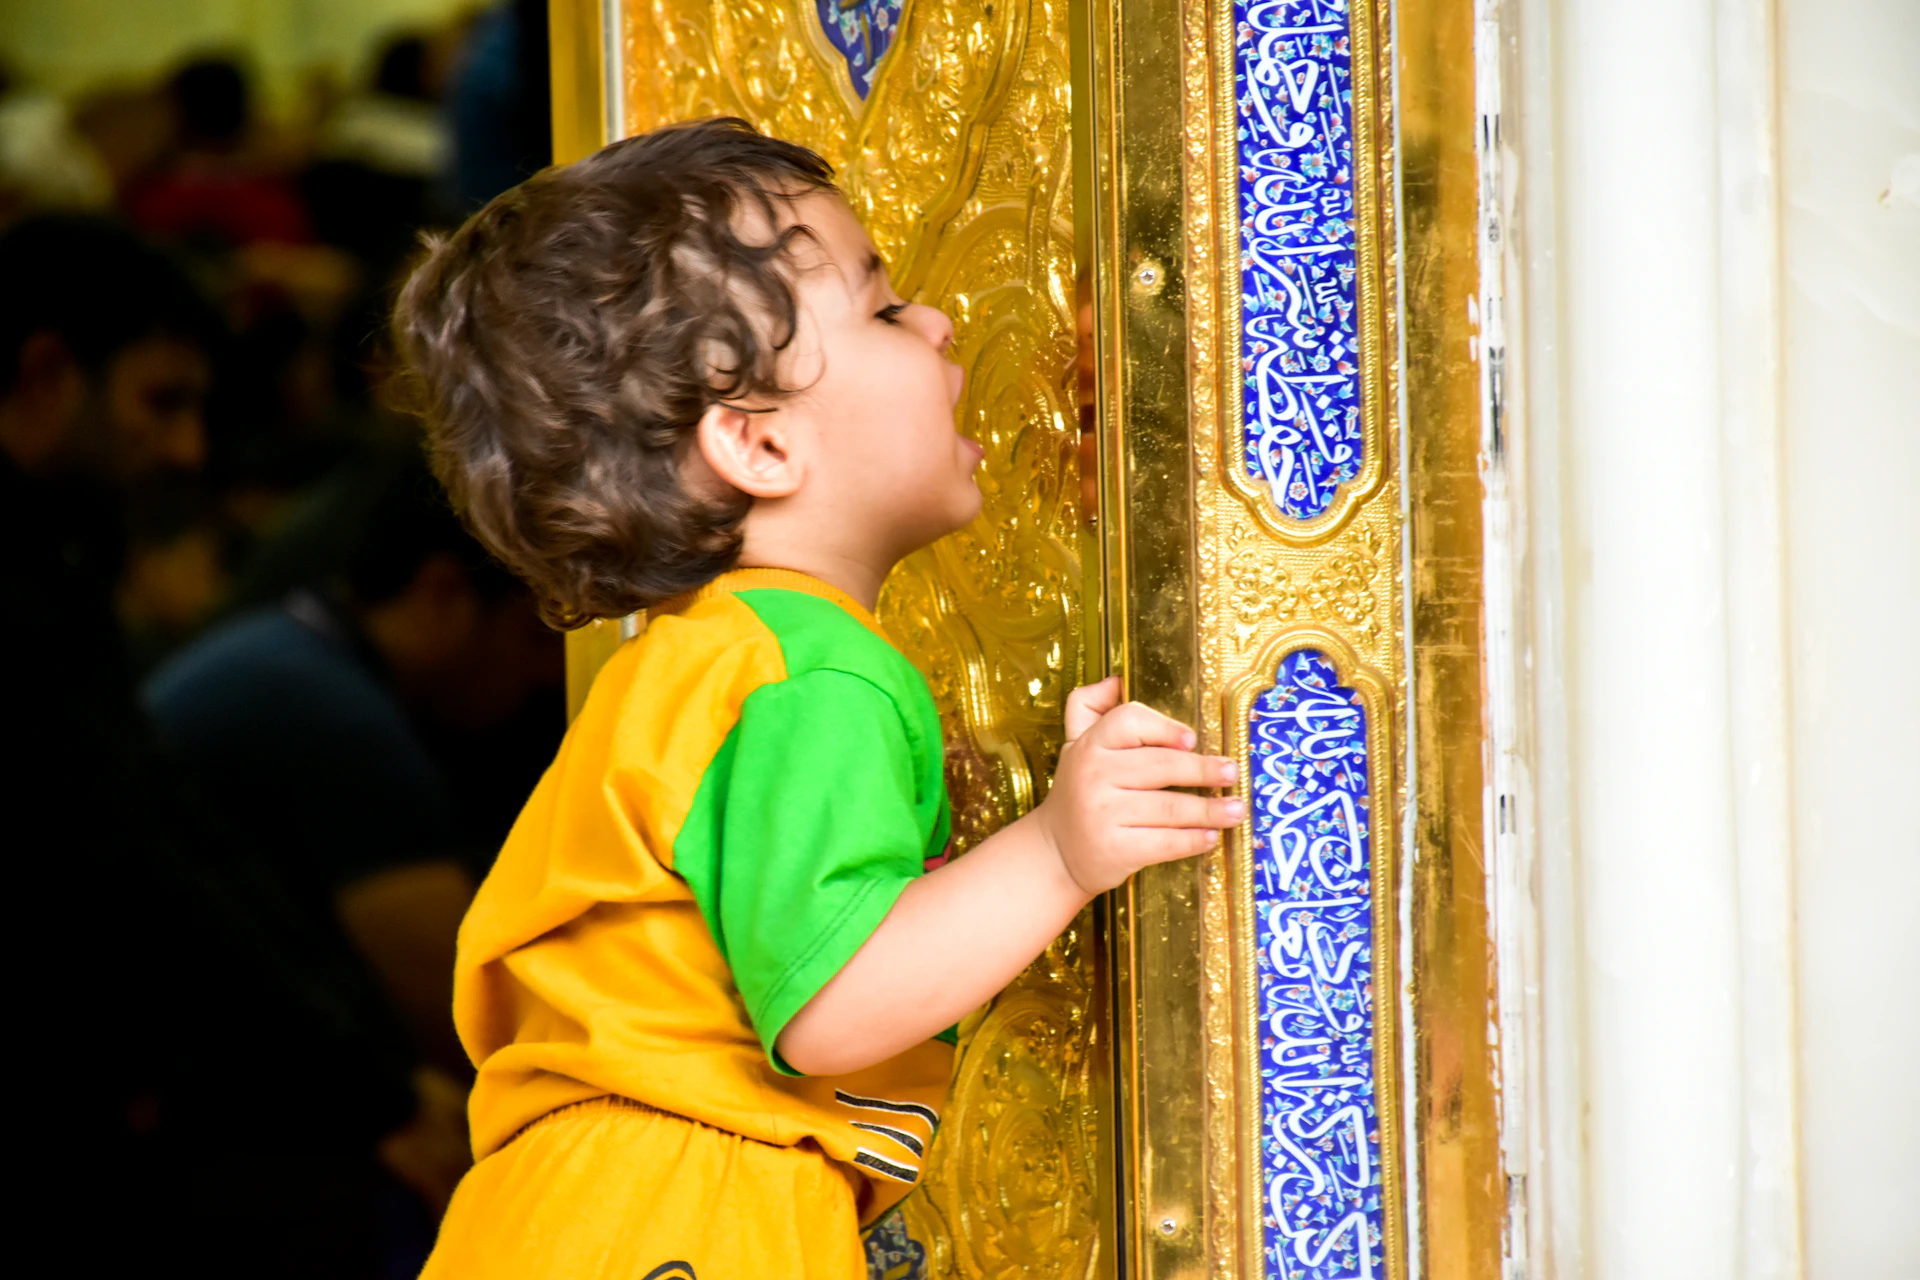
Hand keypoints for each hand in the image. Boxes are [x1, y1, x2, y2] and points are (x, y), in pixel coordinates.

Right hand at [1034, 675, 1242, 894]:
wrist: (1056, 851)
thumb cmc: (1079, 790)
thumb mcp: (1075, 744)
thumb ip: (1092, 706)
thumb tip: (1118, 679)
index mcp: (1088, 745)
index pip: (1129, 722)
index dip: (1164, 728)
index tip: (1192, 739)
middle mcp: (1093, 776)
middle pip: (1161, 766)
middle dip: (1203, 770)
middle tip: (1232, 772)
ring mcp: (1103, 815)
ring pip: (1170, 807)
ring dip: (1211, 810)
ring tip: (1237, 809)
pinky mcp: (1115, 850)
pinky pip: (1165, 843)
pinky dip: (1193, 840)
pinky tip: (1211, 836)